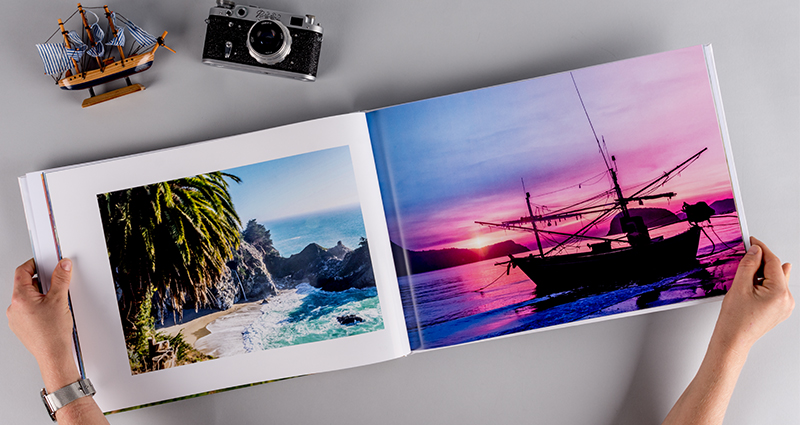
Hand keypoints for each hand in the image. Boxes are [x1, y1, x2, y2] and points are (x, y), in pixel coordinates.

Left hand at [7, 259, 80, 390]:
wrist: (53, 355)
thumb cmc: (53, 334)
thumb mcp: (60, 300)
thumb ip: (61, 279)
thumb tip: (62, 266)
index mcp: (20, 298)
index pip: (22, 272)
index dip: (34, 264)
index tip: (44, 261)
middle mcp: (14, 308)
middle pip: (26, 284)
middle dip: (42, 281)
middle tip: (56, 283)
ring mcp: (16, 318)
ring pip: (28, 298)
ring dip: (41, 295)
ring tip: (56, 302)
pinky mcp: (21, 326)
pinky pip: (28, 310)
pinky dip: (39, 307)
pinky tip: (52, 313)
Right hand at [712, 236, 793, 355]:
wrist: (733, 339)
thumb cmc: (735, 319)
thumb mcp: (739, 286)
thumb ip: (749, 265)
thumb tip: (755, 251)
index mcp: (779, 293)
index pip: (773, 262)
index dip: (762, 249)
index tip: (753, 241)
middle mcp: (787, 300)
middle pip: (777, 270)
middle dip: (762, 261)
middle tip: (747, 255)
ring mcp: (785, 306)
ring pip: (777, 280)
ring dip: (764, 272)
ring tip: (747, 273)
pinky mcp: (780, 310)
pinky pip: (776, 290)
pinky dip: (766, 283)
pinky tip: (753, 283)